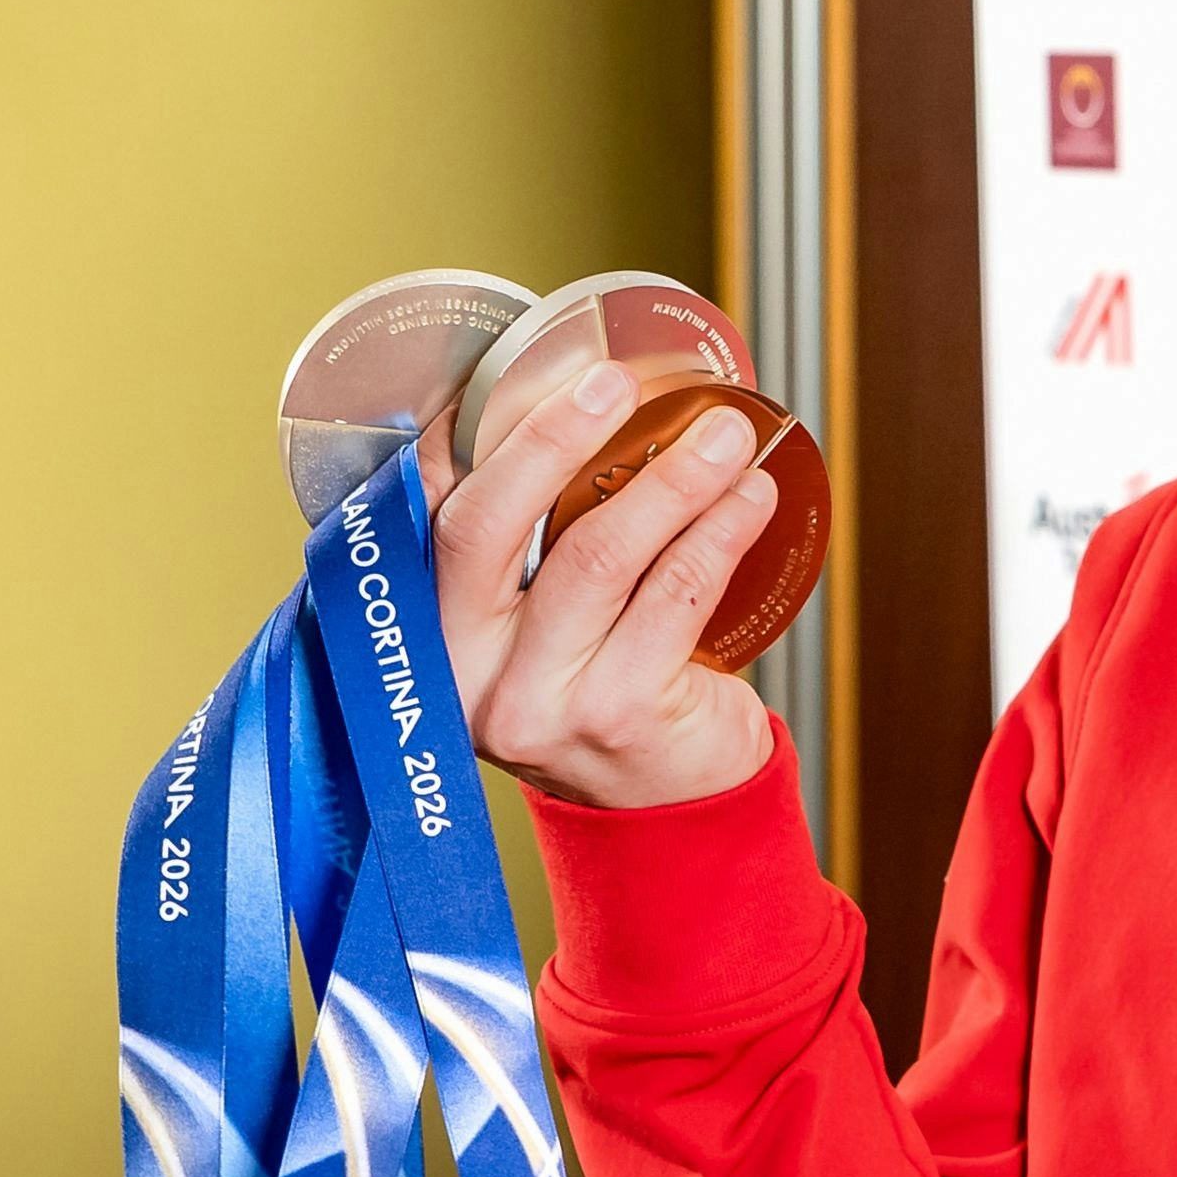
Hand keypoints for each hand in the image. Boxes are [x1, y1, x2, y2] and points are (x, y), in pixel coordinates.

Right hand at [420, 362, 781, 809]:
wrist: (666, 808)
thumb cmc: (605, 688)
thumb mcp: (541, 623)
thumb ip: (537, 543)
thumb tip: (589, 405)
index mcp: (424, 631)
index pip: (424, 513)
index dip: (465, 436)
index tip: (526, 369)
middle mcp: (460, 669)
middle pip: (488, 525)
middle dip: (553, 437)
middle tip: (614, 383)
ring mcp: (534, 699)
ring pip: (597, 554)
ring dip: (672, 479)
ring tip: (727, 436)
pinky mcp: (615, 713)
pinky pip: (676, 593)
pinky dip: (722, 531)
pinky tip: (752, 498)